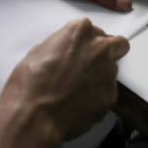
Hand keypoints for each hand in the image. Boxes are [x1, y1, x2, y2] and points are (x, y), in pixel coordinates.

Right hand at [0, 19, 129, 147]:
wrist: (34, 117)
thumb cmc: (30, 85)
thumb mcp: (38, 52)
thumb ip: (60, 46)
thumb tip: (64, 52)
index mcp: (80, 31)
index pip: (96, 30)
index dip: (89, 43)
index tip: (82, 51)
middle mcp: (99, 48)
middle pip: (118, 44)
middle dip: (109, 52)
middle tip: (91, 65)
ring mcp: (108, 72)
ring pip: (112, 70)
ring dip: (101, 76)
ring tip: (78, 90)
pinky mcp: (110, 96)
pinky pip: (108, 93)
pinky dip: (98, 97)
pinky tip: (79, 103)